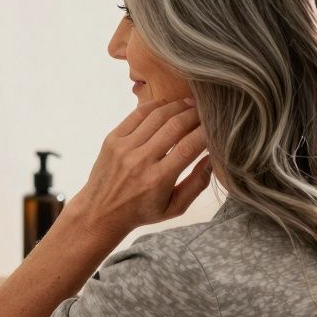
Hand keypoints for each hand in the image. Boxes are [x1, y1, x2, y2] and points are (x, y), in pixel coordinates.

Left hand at [66, 98, 211, 239]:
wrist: (100, 212)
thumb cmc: (141, 211)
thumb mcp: (174, 208)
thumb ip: (197, 184)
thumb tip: (213, 158)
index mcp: (158, 179)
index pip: (189, 147)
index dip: (206, 132)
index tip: (216, 126)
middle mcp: (141, 160)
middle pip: (175, 126)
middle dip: (194, 114)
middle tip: (206, 110)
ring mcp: (124, 147)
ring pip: (156, 116)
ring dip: (177, 106)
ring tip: (189, 104)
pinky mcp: (112, 139)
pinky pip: (136, 115)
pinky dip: (154, 106)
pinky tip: (166, 105)